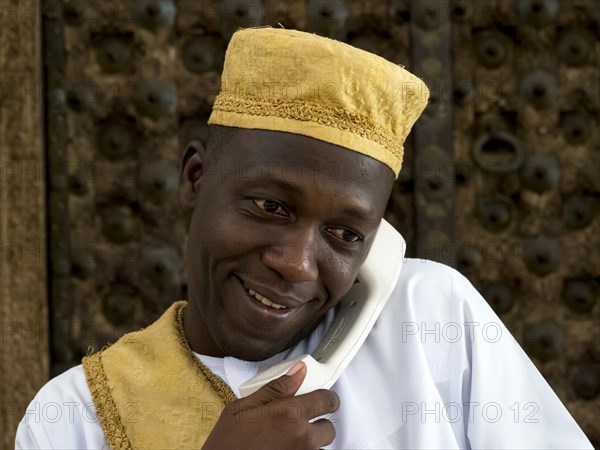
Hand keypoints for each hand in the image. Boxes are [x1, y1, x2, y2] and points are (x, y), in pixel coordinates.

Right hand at [202, 362, 339, 448]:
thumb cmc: (226, 443)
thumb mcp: (243, 407)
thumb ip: (276, 388)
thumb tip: (297, 372)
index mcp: (289, 414)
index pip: (328, 401)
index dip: (326, 397)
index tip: (321, 397)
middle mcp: (301, 437)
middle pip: (329, 428)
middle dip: (318, 422)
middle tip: (300, 420)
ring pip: (320, 447)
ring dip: (309, 441)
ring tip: (286, 438)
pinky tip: (283, 448)